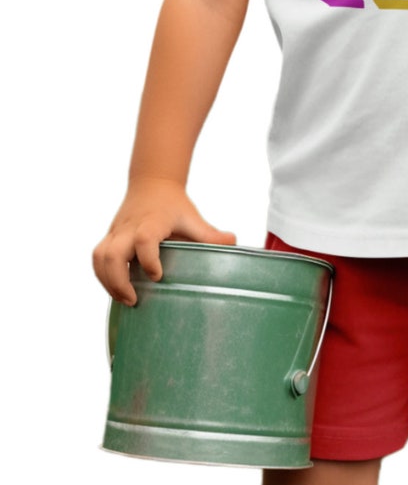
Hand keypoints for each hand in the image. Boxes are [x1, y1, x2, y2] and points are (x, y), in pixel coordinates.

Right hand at [92, 177, 235, 305]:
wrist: (152, 184)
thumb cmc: (174, 205)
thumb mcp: (193, 218)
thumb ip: (210, 234)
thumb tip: (234, 243)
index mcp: (152, 222)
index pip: (144, 239)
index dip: (148, 259)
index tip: (158, 276)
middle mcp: (130, 227)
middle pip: (112, 252)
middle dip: (118, 280)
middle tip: (134, 300)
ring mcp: (116, 232)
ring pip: (99, 257)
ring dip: (107, 281)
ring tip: (124, 299)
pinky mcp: (109, 237)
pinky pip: (97, 258)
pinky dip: (102, 276)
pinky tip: (116, 291)